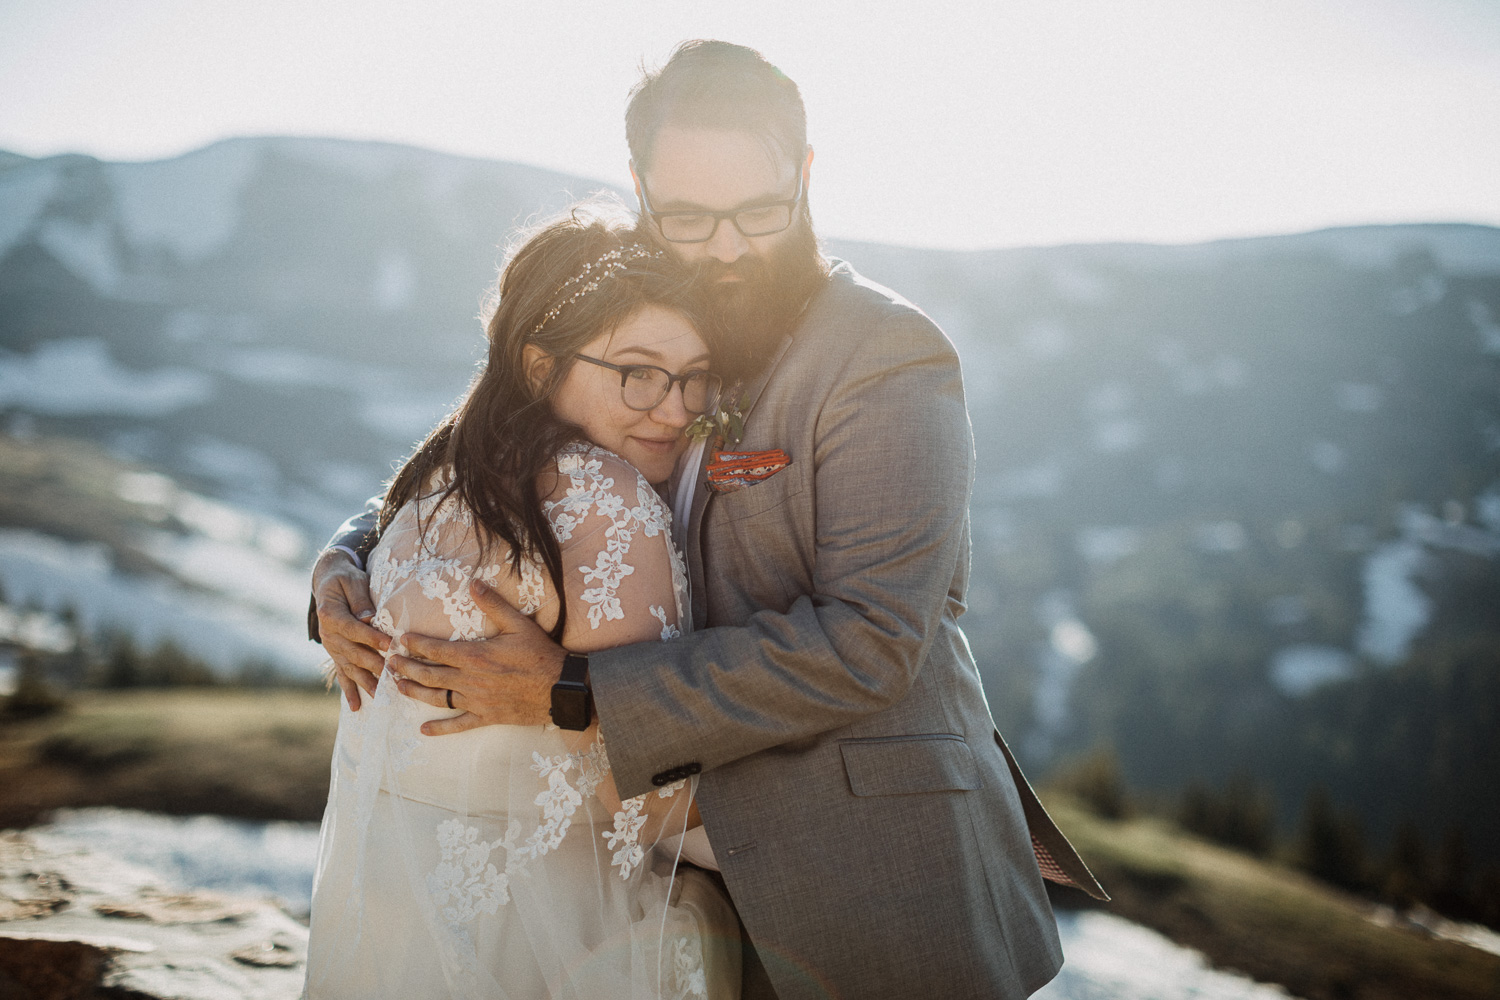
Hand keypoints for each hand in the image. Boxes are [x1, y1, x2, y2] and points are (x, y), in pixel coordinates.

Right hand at [313, 548, 389, 710]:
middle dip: (374, 665)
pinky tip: (356, 707)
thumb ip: (360, 600)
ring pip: (349, 667)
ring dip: (365, 682)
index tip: (389, 645)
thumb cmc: (345, 579)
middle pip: (353, 652)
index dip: (371, 637)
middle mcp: (328, 634)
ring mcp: (331, 646)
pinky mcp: (336, 653)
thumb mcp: (352, 581)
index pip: (354, 628)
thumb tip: (369, 618)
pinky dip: (349, 690)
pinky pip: (342, 674)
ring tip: (380, 696)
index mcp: (331, 614)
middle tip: (392, 676)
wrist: (327, 581)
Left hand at [390, 579, 565, 735]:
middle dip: (407, 667)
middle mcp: (470, 680)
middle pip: (430, 674)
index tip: (401, 640)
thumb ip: (493, 604)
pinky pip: (458, 724)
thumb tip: (473, 583)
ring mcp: (477, 701)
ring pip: (438, 698)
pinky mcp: (487, 717)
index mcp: (475, 656)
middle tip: (388, 663)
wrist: (561, 688)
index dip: (416, 644)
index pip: (437, 650)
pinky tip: (423, 730)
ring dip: (415, 692)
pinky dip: (440, 728)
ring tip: (398, 686)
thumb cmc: (541, 655)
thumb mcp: (519, 624)